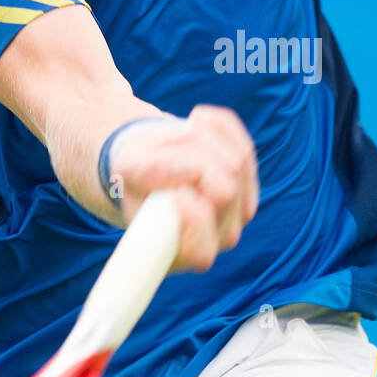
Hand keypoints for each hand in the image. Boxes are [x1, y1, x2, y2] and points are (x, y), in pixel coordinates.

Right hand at [107, 106, 259, 270]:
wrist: (143, 166)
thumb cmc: (130, 177)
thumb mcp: (126, 174)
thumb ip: (148, 176)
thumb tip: (180, 174)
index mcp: (183, 253)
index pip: (201, 248)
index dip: (193, 217)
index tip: (175, 192)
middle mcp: (220, 238)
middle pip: (226, 190)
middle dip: (192, 157)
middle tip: (162, 149)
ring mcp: (241, 210)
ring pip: (237, 160)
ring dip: (200, 138)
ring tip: (171, 141)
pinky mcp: (249, 179)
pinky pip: (242, 142)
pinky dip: (216, 125)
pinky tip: (194, 123)